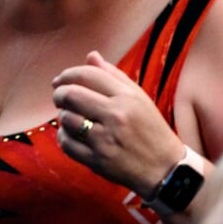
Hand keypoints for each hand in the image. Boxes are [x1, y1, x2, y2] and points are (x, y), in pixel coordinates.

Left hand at [54, 51, 186, 196]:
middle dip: (59, 93)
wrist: (163, 167)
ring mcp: (105, 139)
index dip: (68, 74)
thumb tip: (91, 55)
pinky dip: (64, 136)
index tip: (61, 80)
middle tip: (58, 96)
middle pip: (72, 95)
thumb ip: (114, 76)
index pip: (89, 75)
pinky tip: (71, 134)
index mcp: (128, 97)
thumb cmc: (150, 128)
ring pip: (67, 119)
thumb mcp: (139, 97)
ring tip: (69, 116)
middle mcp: (116, 115)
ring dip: (63, 116)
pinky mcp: (96, 160)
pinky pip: (66, 143)